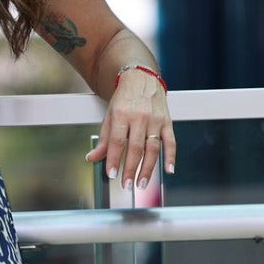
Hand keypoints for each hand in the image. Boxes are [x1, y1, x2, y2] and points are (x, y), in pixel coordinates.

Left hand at [85, 70, 175, 191]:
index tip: (112, 175)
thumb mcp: (109, 116)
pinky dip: (171, 157)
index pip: (118, 141)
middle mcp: (140, 117)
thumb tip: (92, 158)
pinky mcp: (167, 122)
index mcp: (122, 115)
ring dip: (148, 169)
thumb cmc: (124, 99)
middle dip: (131, 169)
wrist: (142, 78)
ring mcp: (155, 120)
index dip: (115, 160)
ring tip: (141, 183)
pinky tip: (168, 170)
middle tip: (126, 185)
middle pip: (136, 148)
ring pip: (153, 148)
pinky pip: (171, 142)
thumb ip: (104, 139)